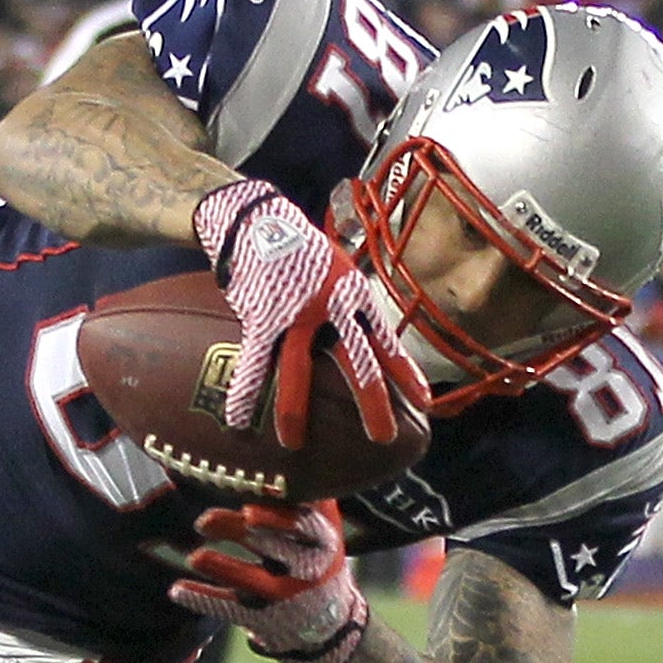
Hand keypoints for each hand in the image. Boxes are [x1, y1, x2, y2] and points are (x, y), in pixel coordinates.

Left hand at [169, 500, 367, 662]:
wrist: (329, 621)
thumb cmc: (313, 556)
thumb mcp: (320, 528)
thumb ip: (302, 498)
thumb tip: (276, 451)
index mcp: (323, 539)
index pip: (306, 526)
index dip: (278, 519)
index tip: (248, 510)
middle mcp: (308, 569)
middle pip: (275, 550)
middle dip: (241, 535)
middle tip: (204, 521)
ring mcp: (285, 596)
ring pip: (253, 582)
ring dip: (222, 568)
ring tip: (194, 557)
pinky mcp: (262, 618)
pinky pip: (230, 608)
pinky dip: (204, 599)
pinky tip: (177, 589)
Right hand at [192, 178, 426, 447]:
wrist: (257, 219)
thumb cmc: (297, 245)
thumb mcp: (337, 267)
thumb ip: (347, 301)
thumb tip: (356, 333)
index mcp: (355, 297)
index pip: (388, 343)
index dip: (406, 374)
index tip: (425, 403)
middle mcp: (333, 308)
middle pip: (358, 363)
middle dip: (373, 404)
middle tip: (384, 437)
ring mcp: (296, 315)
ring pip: (298, 370)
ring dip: (295, 411)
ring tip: (294, 443)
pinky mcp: (262, 317)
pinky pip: (253, 361)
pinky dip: (244, 391)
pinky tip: (237, 418)